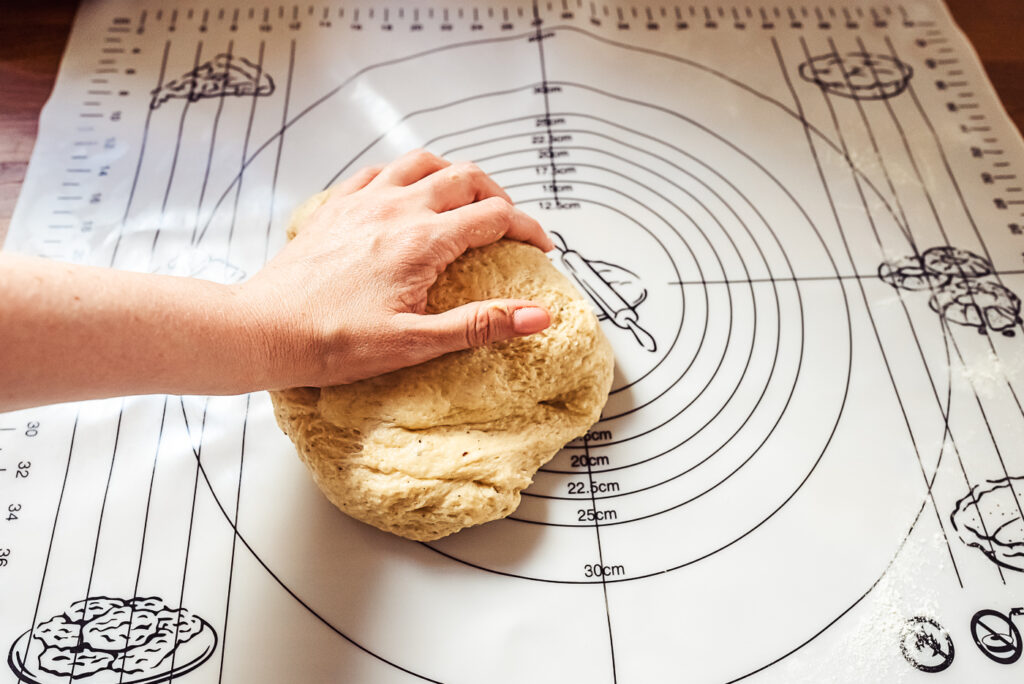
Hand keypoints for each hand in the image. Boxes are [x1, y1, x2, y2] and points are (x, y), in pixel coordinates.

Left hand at [242, 149, 555, 388]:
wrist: (263, 330)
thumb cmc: (331, 341)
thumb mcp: (415, 342)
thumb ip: (480, 325)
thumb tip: (536, 316)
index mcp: (422, 241)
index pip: (495, 218)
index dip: (527, 229)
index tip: (539, 248)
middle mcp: (396, 208)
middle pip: (467, 178)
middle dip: (499, 197)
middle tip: (508, 225)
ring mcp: (364, 201)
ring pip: (424, 162)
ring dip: (455, 175)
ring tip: (466, 200)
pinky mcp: (337, 206)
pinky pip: (382, 170)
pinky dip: (409, 174)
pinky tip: (409, 194)